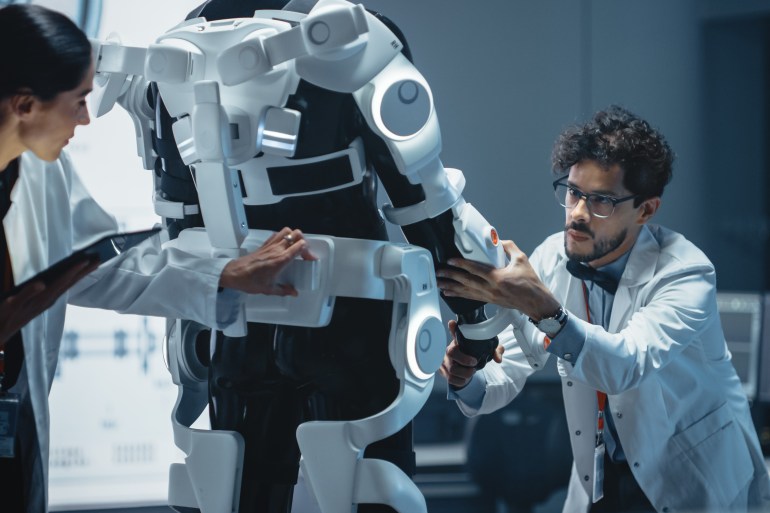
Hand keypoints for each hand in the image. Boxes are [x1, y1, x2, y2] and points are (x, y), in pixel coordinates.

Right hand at [0, 258, 98, 346]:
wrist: (1, 332)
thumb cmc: (5, 316)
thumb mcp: (11, 304)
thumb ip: (26, 294)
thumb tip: (41, 285)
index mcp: (43, 298)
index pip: (62, 281)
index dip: (73, 270)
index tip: (85, 260)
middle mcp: (49, 300)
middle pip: (70, 282)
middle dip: (84, 271)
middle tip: (98, 259)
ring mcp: (47, 302)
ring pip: (68, 285)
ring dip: (80, 275)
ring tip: (91, 266)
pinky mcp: (44, 303)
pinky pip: (62, 289)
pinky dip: (70, 280)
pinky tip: (73, 277)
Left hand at [219, 227, 315, 295]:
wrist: (234, 274)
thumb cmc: (250, 281)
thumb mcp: (269, 289)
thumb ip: (284, 290)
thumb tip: (294, 293)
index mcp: (281, 259)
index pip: (300, 246)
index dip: (308, 251)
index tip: (309, 259)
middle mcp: (277, 249)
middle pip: (296, 234)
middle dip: (303, 241)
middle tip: (303, 251)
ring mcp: (270, 245)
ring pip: (287, 231)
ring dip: (293, 236)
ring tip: (294, 246)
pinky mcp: (264, 244)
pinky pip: (277, 234)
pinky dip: (283, 236)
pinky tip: (282, 245)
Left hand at [436, 239, 559, 319]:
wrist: (535, 302)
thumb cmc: (530, 283)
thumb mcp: (522, 260)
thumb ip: (509, 248)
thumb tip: (498, 240)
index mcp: (498, 277)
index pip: (475, 269)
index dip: (461, 264)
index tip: (450, 261)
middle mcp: (491, 288)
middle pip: (466, 281)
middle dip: (450, 277)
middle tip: (439, 273)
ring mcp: (489, 296)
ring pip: (466, 291)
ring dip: (451, 287)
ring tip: (440, 284)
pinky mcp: (489, 301)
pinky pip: (471, 298)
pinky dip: (459, 295)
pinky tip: (450, 293)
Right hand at [439, 320, 503, 387]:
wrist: (463, 369)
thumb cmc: (473, 356)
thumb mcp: (485, 352)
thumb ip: (494, 352)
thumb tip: (498, 358)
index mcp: (459, 342)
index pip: (454, 332)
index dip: (452, 328)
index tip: (452, 323)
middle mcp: (450, 350)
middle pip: (451, 352)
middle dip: (464, 359)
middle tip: (474, 363)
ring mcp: (445, 361)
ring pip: (452, 369)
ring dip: (465, 373)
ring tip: (472, 372)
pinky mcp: (443, 372)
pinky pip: (450, 378)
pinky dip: (460, 381)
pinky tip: (465, 379)